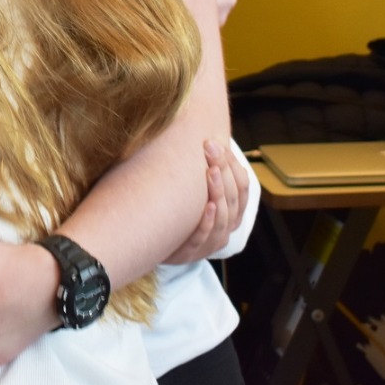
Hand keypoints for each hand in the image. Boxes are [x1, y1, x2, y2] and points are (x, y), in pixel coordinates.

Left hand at [163, 139, 249, 263]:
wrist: (143, 239)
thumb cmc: (169, 204)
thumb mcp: (187, 184)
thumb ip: (199, 165)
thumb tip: (201, 130)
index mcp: (228, 210)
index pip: (241, 187)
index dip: (232, 165)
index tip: (215, 142)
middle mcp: (222, 227)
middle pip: (233, 199)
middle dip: (224, 171)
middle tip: (210, 147)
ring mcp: (207, 242)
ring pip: (224, 218)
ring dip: (219, 192)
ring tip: (212, 170)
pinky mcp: (189, 254)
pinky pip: (204, 239)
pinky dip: (208, 222)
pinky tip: (208, 206)